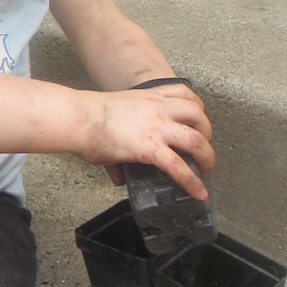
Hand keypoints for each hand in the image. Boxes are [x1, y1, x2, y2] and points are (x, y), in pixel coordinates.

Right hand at [77, 85, 213, 199]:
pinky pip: (179, 166)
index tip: (199, 119)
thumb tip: (120, 176)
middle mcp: (158, 109)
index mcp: (149, 97)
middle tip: (203, 147)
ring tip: (207, 169)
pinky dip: (192, 181)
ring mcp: (156, 127)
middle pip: (198, 114)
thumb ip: (123, 140)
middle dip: (207, 131)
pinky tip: (198, 193)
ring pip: (196, 139)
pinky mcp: (149, 148)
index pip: (184, 93)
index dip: (198, 107)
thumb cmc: (89, 115)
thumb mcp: (114, 117)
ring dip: (208, 156)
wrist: (79, 117)